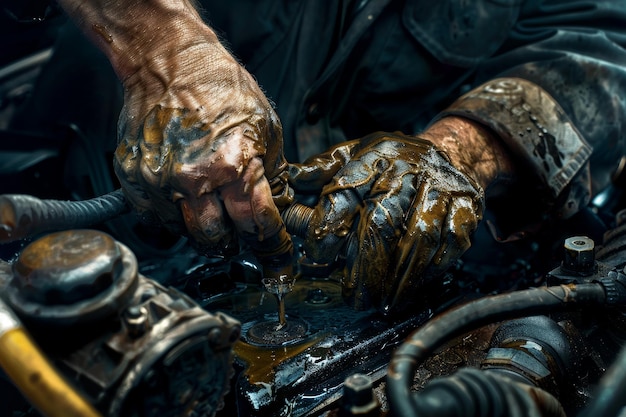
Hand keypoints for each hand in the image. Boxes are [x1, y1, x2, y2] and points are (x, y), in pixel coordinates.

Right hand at [96, 7, 293, 271]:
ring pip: (183, 231)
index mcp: (235, 163)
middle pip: (216, 238)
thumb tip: (277, 202)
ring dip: (199, 226)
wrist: (167, 61)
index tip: (274, 250)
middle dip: (231, 241)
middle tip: (236, 234)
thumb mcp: (265, 124)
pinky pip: (154, 216)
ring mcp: (161, 180)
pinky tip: (182, 194)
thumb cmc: (217, 85)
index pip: (257, 222)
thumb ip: (271, 169)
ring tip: (207, 206)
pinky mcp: (134, 177)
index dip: (269, 241)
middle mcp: (196, 177)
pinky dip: (171, 213)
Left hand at [289, 117, 509, 311]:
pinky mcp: (465, 206)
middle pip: (381, 223)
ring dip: (400, 275)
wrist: (449, 150)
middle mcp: (405, 172)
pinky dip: (434, 268)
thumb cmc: (393, 160)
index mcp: (371, 160)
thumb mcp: (354, 154)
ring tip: (384, 300)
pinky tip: (416, 285)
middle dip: (364, 266)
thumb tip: (287, 184)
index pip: (342, 197)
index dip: (328, 232)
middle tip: (354, 296)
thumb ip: (321, 171)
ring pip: (419, 236)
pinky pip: (451, 241)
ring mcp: (439, 188)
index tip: (318, 259)